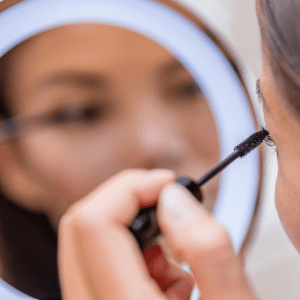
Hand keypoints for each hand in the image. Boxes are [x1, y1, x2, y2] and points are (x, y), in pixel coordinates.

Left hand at [58, 169, 256, 299]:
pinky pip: (99, 261)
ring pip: (88, 242)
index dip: (129, 188)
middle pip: (81, 227)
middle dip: (127, 200)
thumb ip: (207, 248)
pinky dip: (134, 252)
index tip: (167, 185)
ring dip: (134, 230)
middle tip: (168, 203)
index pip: (92, 224)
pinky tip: (167, 278)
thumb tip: (173, 198)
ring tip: (177, 258)